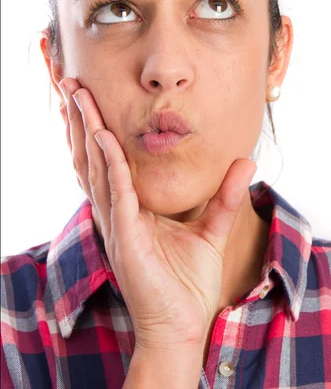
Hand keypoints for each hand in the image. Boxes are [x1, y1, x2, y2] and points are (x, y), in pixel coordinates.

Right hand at [59, 77, 256, 352]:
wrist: (181, 326)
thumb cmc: (187, 283)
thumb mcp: (210, 229)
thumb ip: (226, 195)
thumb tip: (246, 162)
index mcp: (126, 207)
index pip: (103, 158)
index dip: (92, 126)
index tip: (84, 94)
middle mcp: (114, 210)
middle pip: (89, 155)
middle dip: (77, 117)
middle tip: (69, 80)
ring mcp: (115, 222)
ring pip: (94, 166)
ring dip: (84, 129)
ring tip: (76, 95)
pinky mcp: (125, 235)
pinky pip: (115, 191)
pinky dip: (109, 162)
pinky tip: (103, 135)